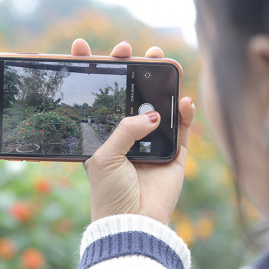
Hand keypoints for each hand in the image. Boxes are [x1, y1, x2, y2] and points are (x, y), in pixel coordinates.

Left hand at [71, 39, 195, 223]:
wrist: (132, 222)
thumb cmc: (110, 191)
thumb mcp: (105, 155)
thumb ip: (125, 128)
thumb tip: (153, 114)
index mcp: (105, 134)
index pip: (98, 96)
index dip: (92, 73)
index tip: (81, 47)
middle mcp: (129, 133)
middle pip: (132, 93)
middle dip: (133, 70)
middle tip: (131, 50)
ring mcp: (153, 142)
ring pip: (161, 104)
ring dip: (164, 83)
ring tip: (164, 61)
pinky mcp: (176, 154)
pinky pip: (184, 128)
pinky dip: (187, 113)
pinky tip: (184, 100)